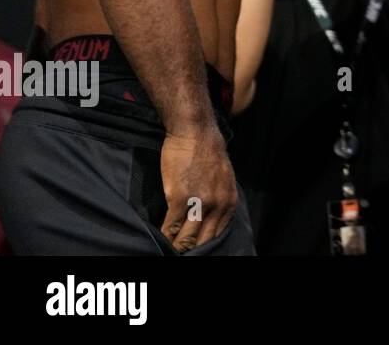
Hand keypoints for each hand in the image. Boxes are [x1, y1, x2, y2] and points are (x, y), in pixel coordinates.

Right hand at [159, 125, 236, 251]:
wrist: (195, 132)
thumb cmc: (206, 153)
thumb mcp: (223, 179)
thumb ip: (219, 199)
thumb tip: (211, 218)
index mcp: (229, 203)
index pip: (217, 236)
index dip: (204, 247)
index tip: (194, 252)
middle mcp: (218, 206)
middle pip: (202, 241)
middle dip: (191, 251)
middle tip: (180, 255)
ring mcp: (200, 204)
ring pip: (186, 239)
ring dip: (175, 248)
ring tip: (167, 252)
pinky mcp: (180, 200)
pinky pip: (171, 228)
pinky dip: (164, 237)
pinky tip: (159, 240)